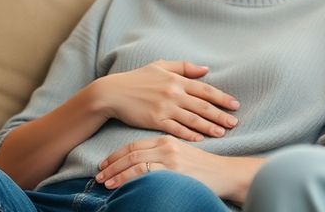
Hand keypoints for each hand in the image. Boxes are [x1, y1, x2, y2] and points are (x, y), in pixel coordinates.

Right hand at [94, 60, 239, 141]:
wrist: (112, 93)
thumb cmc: (136, 79)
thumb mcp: (160, 66)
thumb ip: (184, 67)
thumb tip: (206, 69)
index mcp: (176, 80)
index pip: (205, 90)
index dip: (221, 97)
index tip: (235, 104)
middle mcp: (173, 93)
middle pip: (203, 106)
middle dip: (221, 114)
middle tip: (235, 122)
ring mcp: (164, 108)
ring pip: (192, 119)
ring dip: (209, 126)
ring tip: (223, 132)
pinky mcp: (155, 121)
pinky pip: (176, 129)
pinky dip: (190, 134)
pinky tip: (201, 139)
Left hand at [95, 136, 263, 202]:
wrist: (225, 174)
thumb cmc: (205, 167)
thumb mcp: (183, 153)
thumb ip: (164, 153)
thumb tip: (145, 162)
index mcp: (167, 140)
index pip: (135, 145)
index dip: (117, 154)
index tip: (105, 163)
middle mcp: (166, 146)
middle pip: (131, 153)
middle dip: (112, 164)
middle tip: (99, 173)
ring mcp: (170, 159)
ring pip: (134, 163)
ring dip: (115, 172)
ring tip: (104, 181)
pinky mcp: (173, 171)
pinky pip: (144, 174)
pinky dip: (127, 179)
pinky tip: (118, 186)